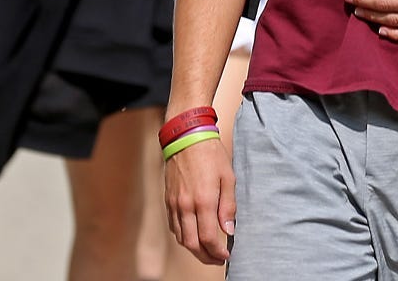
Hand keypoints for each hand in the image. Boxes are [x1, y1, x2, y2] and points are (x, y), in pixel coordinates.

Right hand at [165, 135, 236, 265]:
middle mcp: (186, 206)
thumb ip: (228, 206)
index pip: (208, 238)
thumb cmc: (210, 155)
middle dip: (205, 257)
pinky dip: (183, 236)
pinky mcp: (168, 200)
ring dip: (194, 249)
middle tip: (217, 259)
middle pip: (192, 244)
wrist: (186, 137)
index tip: (226, 255)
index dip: (217, 252)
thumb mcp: (228, 177)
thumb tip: (228, 230)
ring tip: (207, 251)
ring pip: (181, 238)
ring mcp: (174, 204)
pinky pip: (173, 226)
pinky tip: (193, 235)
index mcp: (203, 201)